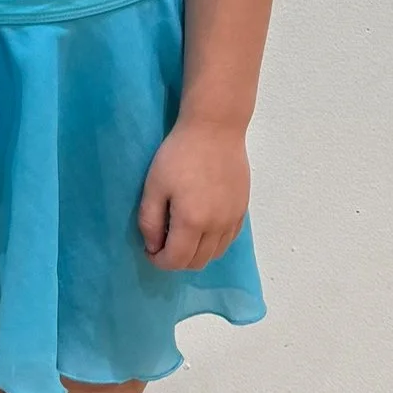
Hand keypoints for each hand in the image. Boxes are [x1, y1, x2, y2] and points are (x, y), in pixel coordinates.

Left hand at [136, 118, 249, 272]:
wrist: (215, 129)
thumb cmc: (179, 154)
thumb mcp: (154, 186)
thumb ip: (150, 221)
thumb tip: (153, 246)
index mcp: (192, 221)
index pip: (176, 261)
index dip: (159, 261)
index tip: (149, 249)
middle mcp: (217, 226)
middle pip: (197, 263)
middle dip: (176, 260)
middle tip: (163, 242)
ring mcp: (233, 219)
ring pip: (215, 254)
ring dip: (196, 253)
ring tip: (182, 234)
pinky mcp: (242, 210)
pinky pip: (228, 240)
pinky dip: (213, 243)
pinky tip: (202, 227)